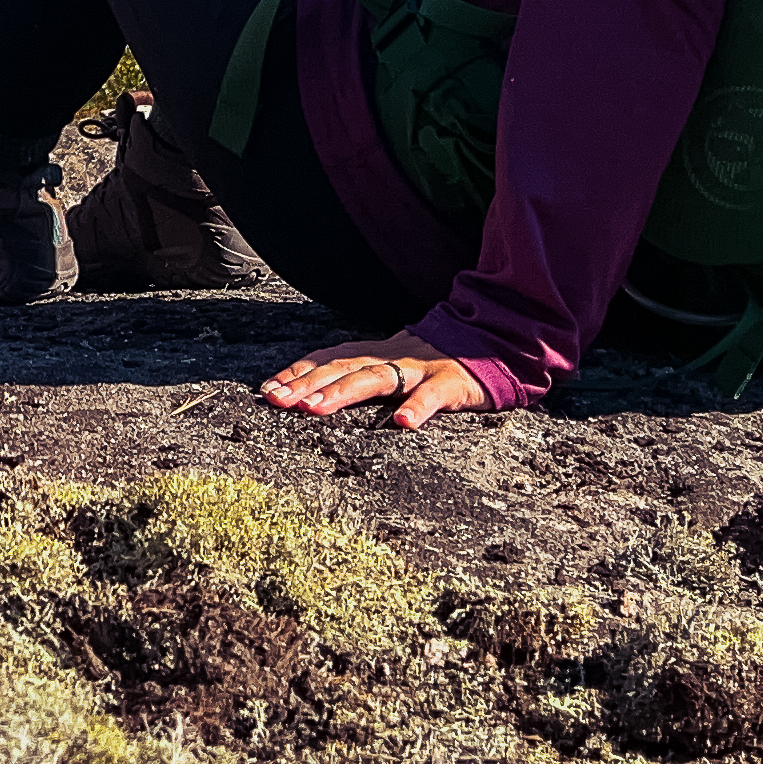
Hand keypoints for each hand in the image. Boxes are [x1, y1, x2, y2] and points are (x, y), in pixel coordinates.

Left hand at [259, 331, 489, 429]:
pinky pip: (435, 395)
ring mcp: (421, 367)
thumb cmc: (438, 360)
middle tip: (276, 400)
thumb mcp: (395, 364)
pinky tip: (403, 424)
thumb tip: (314, 394)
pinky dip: (419, 406)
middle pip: (343, 367)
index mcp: (377, 354)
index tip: (266, 389)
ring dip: (343, 392)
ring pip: (378, 377)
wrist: (496, 340)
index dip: (297, 372)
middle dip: (306, 383)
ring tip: (314, 410)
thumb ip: (362, 374)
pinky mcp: (453, 382)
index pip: (329, 358)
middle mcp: (392, 356)